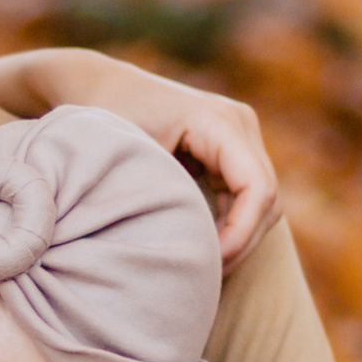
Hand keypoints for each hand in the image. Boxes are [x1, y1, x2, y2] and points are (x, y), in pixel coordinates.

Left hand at [0, 47, 282, 262]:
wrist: (95, 86)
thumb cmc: (104, 119)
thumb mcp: (128, 157)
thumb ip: (160, 194)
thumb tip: (184, 244)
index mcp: (219, 121)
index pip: (257, 188)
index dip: (241, 233)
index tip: (210, 262)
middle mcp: (239, 123)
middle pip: (267, 198)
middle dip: (242, 242)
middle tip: (208, 275)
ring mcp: (239, 135)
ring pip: (262, 201)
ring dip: (240, 237)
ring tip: (205, 266)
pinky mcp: (230, 150)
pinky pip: (246, 195)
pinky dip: (231, 225)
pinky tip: (204, 247)